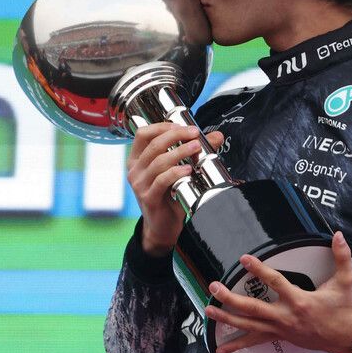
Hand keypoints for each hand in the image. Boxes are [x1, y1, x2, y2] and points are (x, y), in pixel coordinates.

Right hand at [127, 122, 224, 256]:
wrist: (162, 226)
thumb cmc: (168, 196)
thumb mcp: (178, 170)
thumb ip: (194, 151)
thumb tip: (216, 136)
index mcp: (137, 159)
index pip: (144, 134)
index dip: (163, 126)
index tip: (183, 126)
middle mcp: (135, 170)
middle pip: (153, 144)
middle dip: (176, 135)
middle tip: (194, 135)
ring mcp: (139, 184)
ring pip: (159, 161)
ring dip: (180, 152)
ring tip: (196, 148)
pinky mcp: (148, 197)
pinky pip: (162, 180)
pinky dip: (176, 172)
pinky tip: (188, 170)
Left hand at [206, 231, 351, 352]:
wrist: (347, 338)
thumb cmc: (344, 309)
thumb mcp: (346, 281)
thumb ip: (342, 256)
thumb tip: (339, 235)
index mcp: (300, 301)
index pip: (275, 282)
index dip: (259, 270)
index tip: (244, 259)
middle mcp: (286, 317)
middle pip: (253, 308)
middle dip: (231, 298)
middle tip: (215, 288)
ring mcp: (280, 329)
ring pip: (249, 325)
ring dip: (227, 318)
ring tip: (208, 310)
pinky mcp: (279, 337)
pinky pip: (254, 341)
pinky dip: (236, 345)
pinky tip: (220, 349)